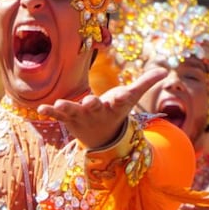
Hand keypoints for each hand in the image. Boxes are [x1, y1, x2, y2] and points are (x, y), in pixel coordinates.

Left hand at [38, 67, 165, 148]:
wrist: (102, 139)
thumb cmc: (116, 111)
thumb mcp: (131, 97)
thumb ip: (145, 82)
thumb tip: (166, 70)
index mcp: (114, 105)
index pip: (120, 101)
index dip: (121, 97)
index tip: (122, 94)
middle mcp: (98, 111)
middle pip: (95, 107)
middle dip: (92, 104)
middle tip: (90, 100)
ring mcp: (82, 115)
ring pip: (74, 111)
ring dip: (67, 107)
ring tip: (60, 104)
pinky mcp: (68, 118)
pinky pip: (58, 115)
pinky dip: (50, 111)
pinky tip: (42, 107)